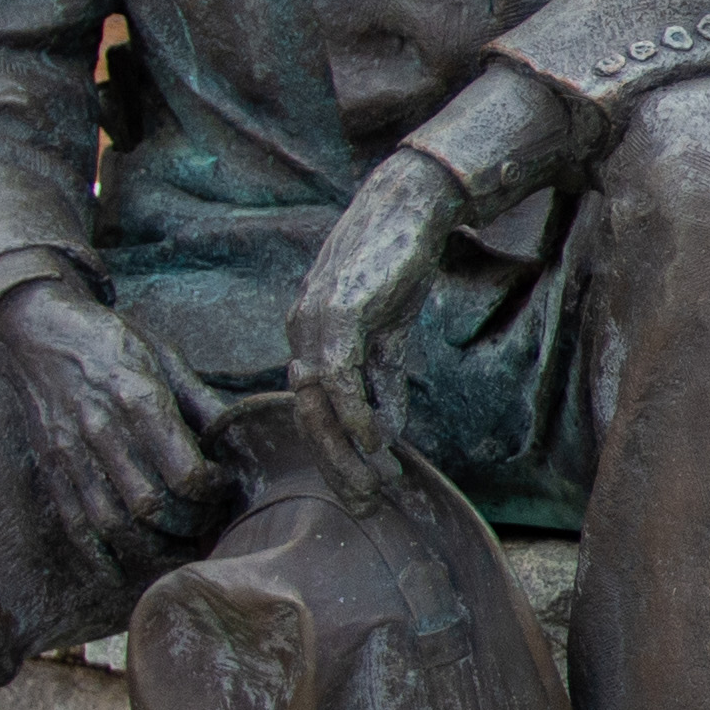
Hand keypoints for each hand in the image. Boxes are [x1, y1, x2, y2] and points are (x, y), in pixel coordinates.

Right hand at [0, 278, 228, 547]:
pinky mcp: (51, 468)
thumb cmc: (111, 340)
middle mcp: (103, 431)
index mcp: (139, 400)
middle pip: (151, 505)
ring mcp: (72, 454)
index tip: (224, 487)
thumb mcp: (165, 356)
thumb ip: (201, 401)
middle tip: (208, 524)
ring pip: (113, 523)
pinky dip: (100, 556)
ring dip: (151, 548)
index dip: (213, 492)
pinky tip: (125, 568)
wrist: (38, 329)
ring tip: (178, 549)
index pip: (184, 472)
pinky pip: (74, 525)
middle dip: (188, 525)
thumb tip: (239, 439)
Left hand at [286, 148, 469, 498]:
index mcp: (307, 337)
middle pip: (308, 415)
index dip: (334, 453)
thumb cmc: (399, 260)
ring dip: (346, 451)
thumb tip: (385, 433)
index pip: (312, 409)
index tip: (361, 489)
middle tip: (365, 505)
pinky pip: (340, 377)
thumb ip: (383, 379)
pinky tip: (379, 442)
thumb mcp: (391, 331)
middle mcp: (300, 333)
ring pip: (319, 404)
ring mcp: (314, 323)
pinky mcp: (339, 314)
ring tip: (374, 486)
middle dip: (335, 466)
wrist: (410, 204)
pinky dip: (357, 412)